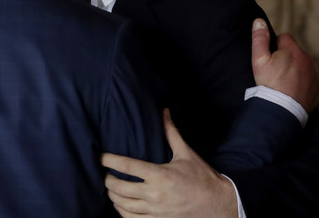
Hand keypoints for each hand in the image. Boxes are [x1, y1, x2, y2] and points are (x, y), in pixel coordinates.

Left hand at [102, 109, 238, 217]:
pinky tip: (120, 205)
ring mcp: (155, 211)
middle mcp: (155, 194)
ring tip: (111, 188)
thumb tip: (164, 112)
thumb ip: (171, 133)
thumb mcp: (186, 154)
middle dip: (107, 180)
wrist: (217, 204)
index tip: (101, 157)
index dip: (109, 160)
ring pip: (122, 205)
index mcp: (160, 175)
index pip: (127, 166)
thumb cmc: (202, 177)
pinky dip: (122, 212)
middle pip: (119, 187)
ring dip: (112, 196)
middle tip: (105, 174)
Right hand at [251, 18, 318, 112]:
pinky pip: (307, 78)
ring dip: (293, 69)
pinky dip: (300, 81)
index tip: (270, 59)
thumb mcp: (259, 60)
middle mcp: (306, 58)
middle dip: (285, 57)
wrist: (283, 110)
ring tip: (281, 82)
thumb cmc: (269, 84)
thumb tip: (259, 21)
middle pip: (294, 51)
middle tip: (274, 72)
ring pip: (301, 64)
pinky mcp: (316, 86)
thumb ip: (259, 38)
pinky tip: (290, 90)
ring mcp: (313, 73)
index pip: (284, 37)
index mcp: (293, 49)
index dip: (274, 46)